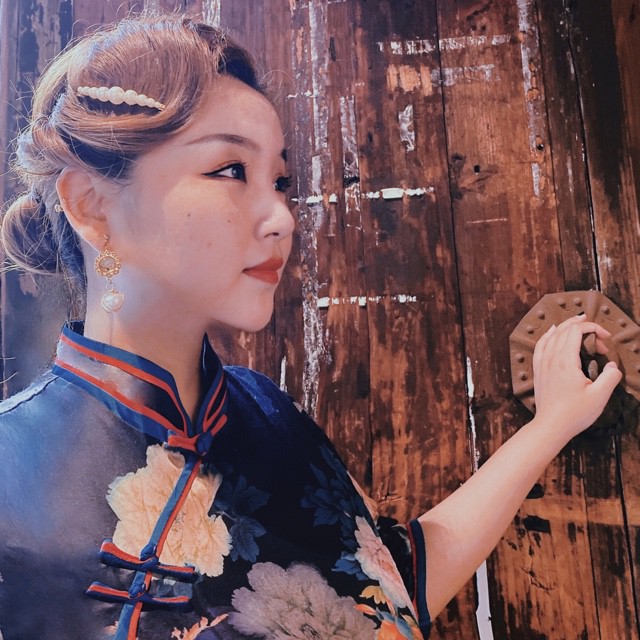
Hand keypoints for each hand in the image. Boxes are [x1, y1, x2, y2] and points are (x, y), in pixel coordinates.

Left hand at [531, 315, 622, 439]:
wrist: (550, 427)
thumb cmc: (575, 414)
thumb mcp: (600, 396)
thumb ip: (610, 377)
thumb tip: (612, 366)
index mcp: (565, 361)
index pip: (576, 331)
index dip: (593, 328)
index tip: (606, 338)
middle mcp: (551, 358)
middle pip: (563, 330)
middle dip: (583, 327)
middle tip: (598, 333)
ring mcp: (542, 364)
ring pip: (551, 335)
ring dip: (565, 326)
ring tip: (577, 322)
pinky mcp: (538, 371)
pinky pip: (540, 345)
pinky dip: (548, 335)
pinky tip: (551, 333)